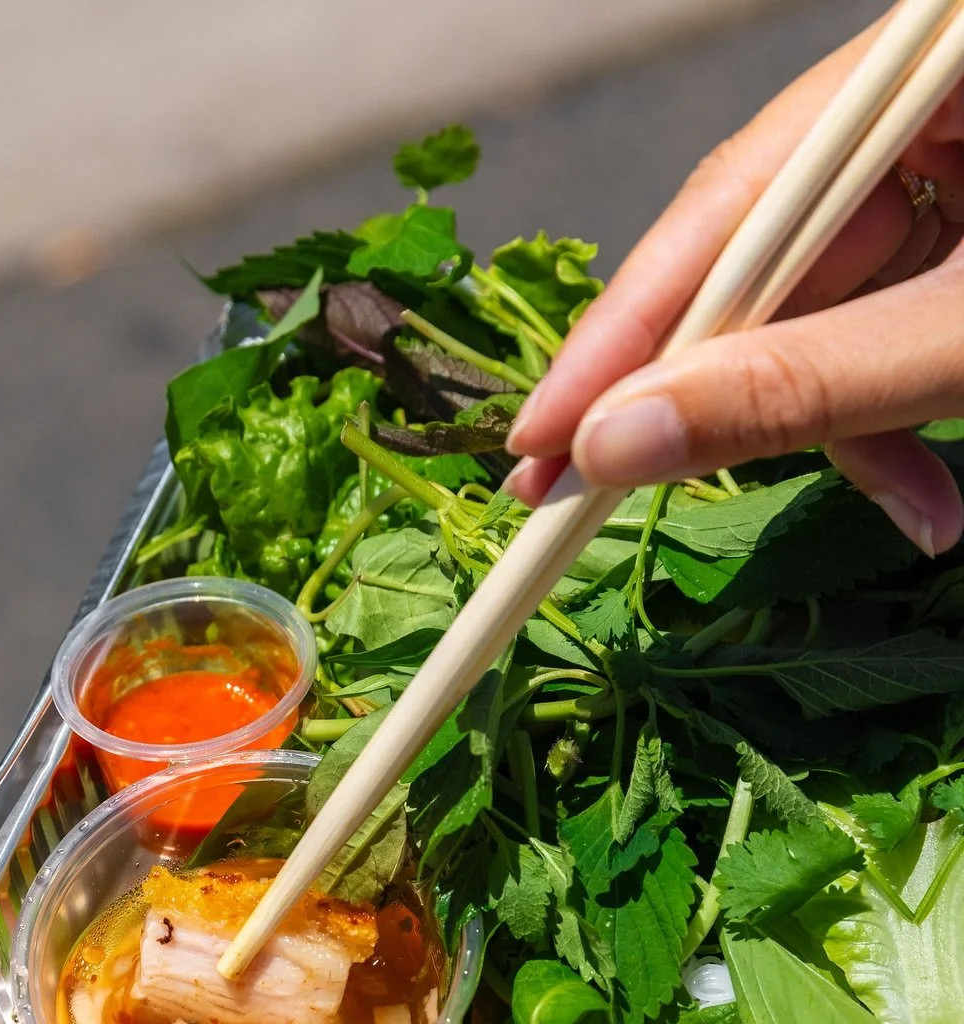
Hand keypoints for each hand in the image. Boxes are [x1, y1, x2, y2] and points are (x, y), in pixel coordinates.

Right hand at [506, 12, 963, 555]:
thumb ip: (803, 388)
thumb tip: (615, 444)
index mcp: (931, 68)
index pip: (726, 203)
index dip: (626, 337)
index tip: (543, 443)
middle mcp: (922, 104)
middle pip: (767, 265)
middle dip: (745, 406)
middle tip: (611, 507)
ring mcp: (951, 163)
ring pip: (828, 311)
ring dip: (852, 430)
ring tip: (924, 511)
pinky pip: (884, 323)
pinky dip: (896, 412)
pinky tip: (935, 486)